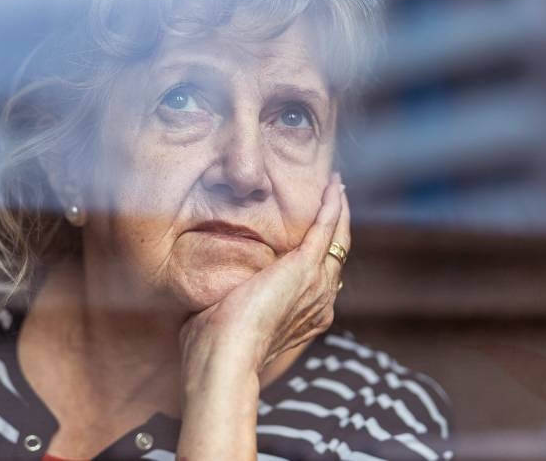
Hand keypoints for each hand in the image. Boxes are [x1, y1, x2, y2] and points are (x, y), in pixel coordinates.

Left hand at [175, 173, 349, 458]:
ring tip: (337, 188)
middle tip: (336, 198)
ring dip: (338, 210)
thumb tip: (207, 291)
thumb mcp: (225, 320)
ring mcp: (317, 285)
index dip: (319, 254)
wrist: (224, 359)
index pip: (319, 279)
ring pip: (338, 240)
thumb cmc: (214, 350)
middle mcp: (320, 303)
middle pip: (337, 257)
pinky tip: (333, 185)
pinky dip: (332, 205)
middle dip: (337, 226)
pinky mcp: (306, 267)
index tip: (315, 234)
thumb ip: (228, 303)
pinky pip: (326, 228)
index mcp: (305, 319)